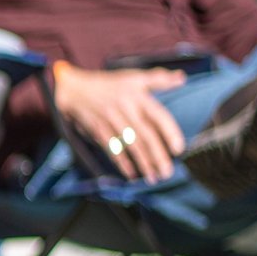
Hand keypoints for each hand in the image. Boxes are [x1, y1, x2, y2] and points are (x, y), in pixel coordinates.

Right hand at [51, 64, 187, 179]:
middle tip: (168, 173)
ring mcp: (111, 121)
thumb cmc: (109, 84)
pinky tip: (132, 174)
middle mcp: (126, 109)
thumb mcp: (133, 77)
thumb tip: (181, 78)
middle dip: (158, 156)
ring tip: (154, 178)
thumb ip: (159, 79)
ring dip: (143, 163)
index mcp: (138, 96)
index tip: (178, 149)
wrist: (74, 89)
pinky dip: (123, 163)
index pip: (158, 116)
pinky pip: (113, 149)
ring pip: (131, 145)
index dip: (170, 133)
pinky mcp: (98, 131)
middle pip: (146, 136)